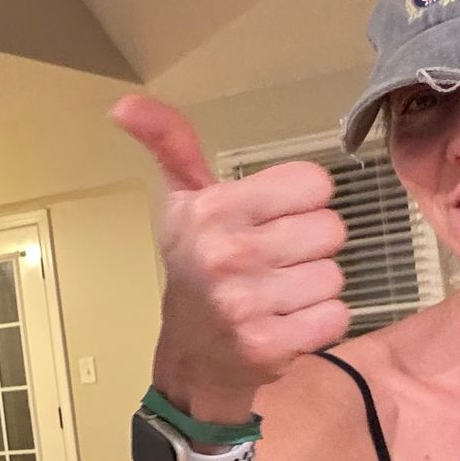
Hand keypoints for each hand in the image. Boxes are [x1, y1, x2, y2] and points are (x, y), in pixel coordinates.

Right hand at [112, 95, 349, 419]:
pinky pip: (335, 316)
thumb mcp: (184, 200)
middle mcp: (227, 254)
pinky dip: (320, 322)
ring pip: (334, 275)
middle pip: (331, 229)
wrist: (190, 356)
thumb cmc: (196, 267)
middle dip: (309, 246)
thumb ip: (171, 143)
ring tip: (279, 293)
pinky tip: (288, 321)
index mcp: (212, 210)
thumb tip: (124, 104)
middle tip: (275, 260)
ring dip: (314, 287)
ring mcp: (246, 304)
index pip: (314, 183)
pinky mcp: (269, 345)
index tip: (272, 219)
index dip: (300, 202)